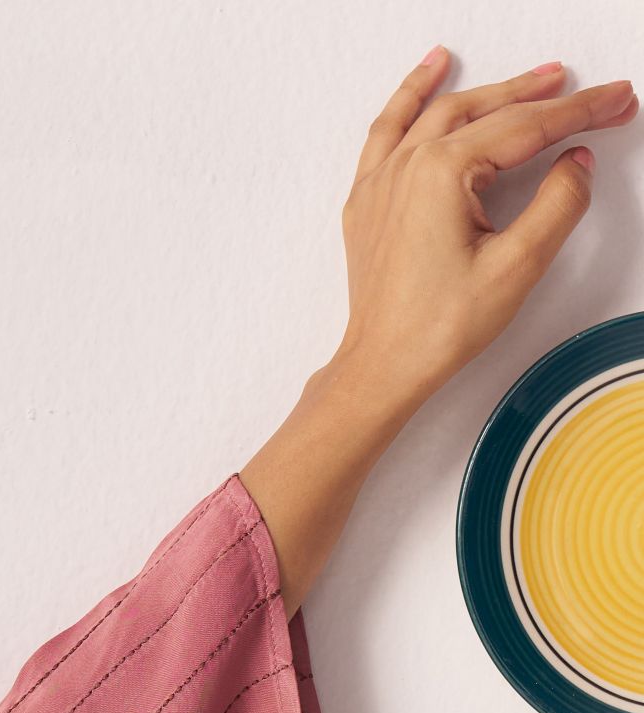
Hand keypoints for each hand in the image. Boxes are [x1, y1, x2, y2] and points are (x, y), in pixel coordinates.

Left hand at [335, 48, 637, 411]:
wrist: (382, 367)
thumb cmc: (439, 328)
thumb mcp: (517, 267)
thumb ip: (557, 205)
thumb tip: (576, 163)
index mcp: (443, 173)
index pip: (526, 128)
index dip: (580, 112)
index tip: (617, 102)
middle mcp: (407, 165)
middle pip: (487, 111)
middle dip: (544, 97)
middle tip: (590, 90)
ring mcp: (381, 180)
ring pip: (441, 113)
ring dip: (490, 88)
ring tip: (537, 75)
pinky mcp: (367, 201)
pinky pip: (389, 129)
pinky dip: (412, 96)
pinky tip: (433, 72)